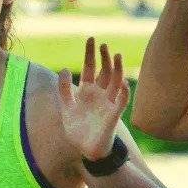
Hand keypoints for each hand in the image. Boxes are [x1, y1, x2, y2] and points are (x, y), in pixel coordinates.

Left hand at [57, 38, 129, 161]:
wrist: (85, 149)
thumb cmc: (77, 127)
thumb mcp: (66, 106)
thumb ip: (64, 89)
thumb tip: (65, 69)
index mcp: (87, 90)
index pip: (90, 67)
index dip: (90, 54)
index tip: (91, 39)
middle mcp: (99, 93)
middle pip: (104, 71)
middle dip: (104, 58)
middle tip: (104, 44)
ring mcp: (108, 103)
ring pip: (115, 82)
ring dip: (117, 69)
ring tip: (116, 55)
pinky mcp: (114, 115)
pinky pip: (121, 102)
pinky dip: (123, 93)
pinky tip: (123, 84)